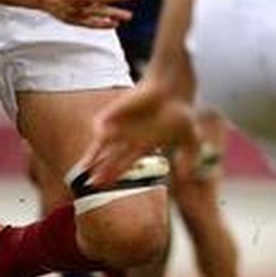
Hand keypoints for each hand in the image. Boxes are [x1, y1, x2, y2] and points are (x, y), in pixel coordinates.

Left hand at [83, 76, 199, 186]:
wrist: (173, 89)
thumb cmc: (180, 112)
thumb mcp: (191, 138)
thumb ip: (190, 158)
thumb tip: (187, 177)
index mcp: (143, 145)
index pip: (124, 164)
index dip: (114, 175)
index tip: (104, 187)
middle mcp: (128, 139)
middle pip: (110, 159)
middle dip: (102, 172)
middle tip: (93, 184)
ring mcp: (119, 127)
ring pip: (101, 147)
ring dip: (93, 157)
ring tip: (85, 168)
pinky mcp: (114, 114)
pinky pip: (101, 128)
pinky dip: (99, 135)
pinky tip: (99, 140)